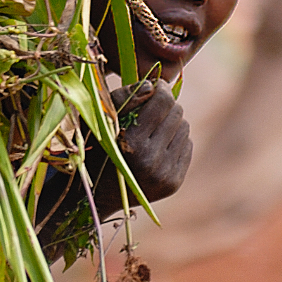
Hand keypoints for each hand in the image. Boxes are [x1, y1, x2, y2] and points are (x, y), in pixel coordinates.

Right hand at [96, 79, 192, 212]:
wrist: (95, 195)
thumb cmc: (95, 148)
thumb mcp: (100, 118)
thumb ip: (125, 96)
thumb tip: (153, 85)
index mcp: (131, 142)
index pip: (163, 101)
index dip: (161, 88)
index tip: (154, 87)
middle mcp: (151, 161)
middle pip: (177, 112)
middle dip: (165, 106)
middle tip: (150, 110)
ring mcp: (164, 174)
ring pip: (184, 128)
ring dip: (171, 123)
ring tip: (151, 130)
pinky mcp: (173, 183)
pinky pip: (187, 146)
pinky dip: (174, 141)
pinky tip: (156, 146)